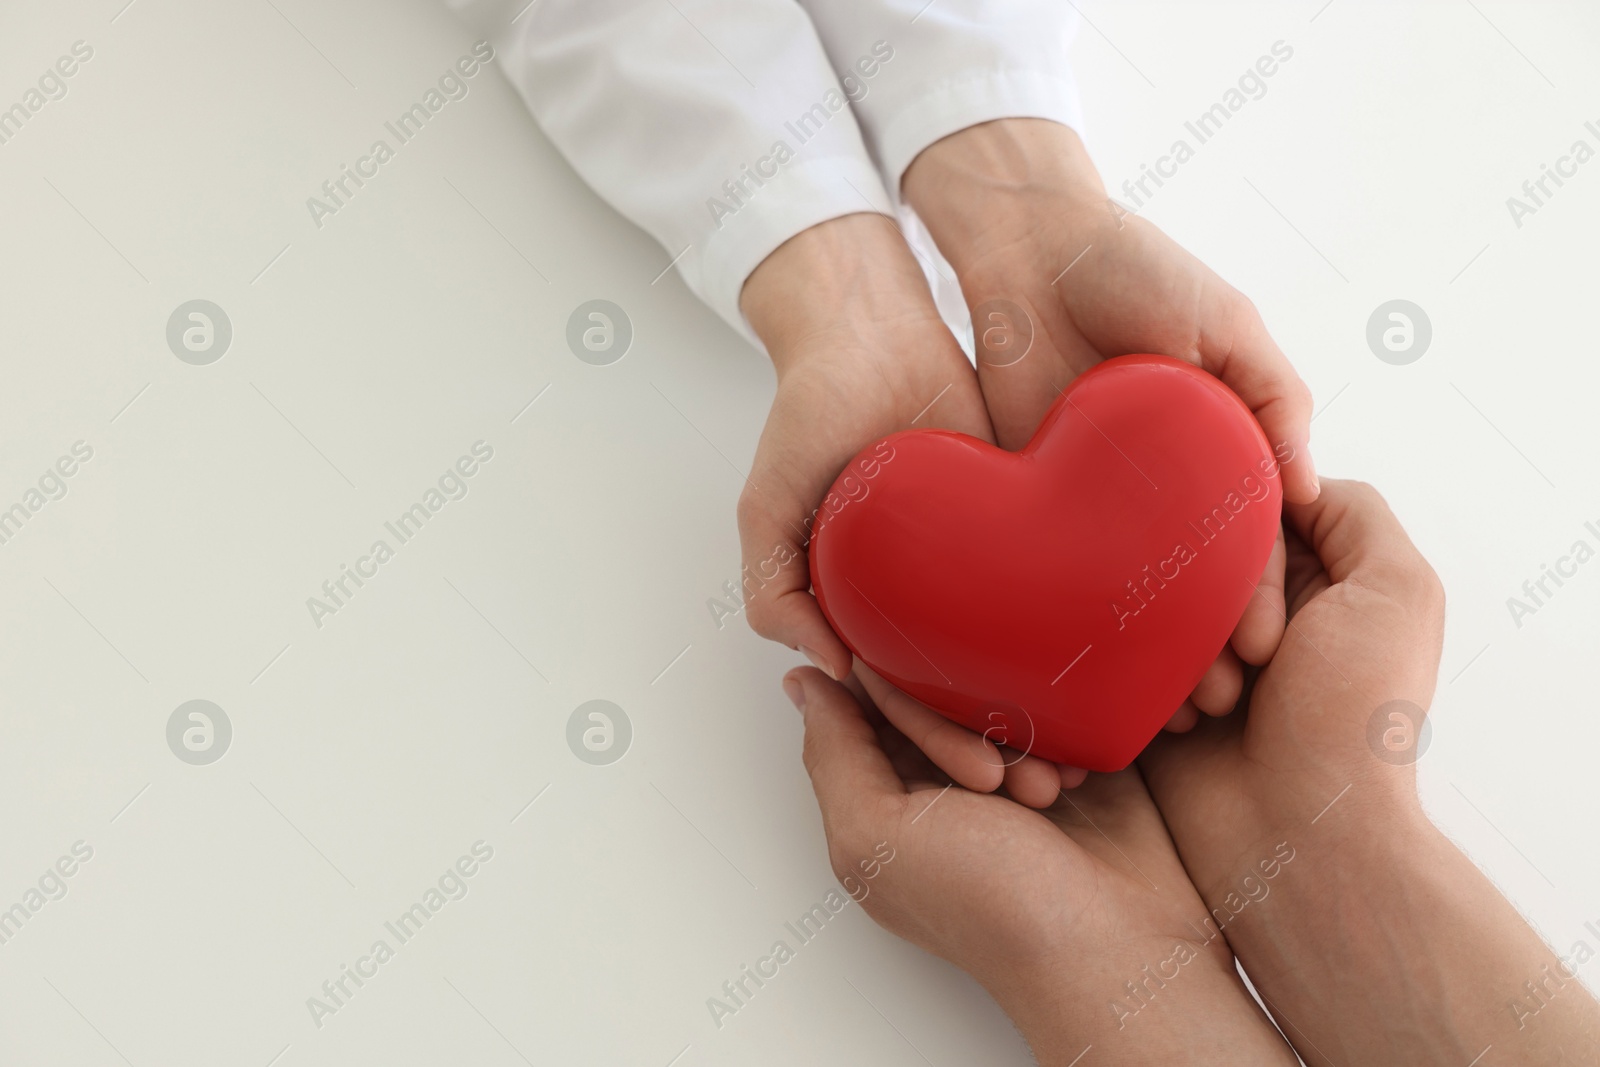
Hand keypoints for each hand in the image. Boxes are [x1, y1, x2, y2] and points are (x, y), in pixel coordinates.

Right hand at [741, 213, 1083, 802]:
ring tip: (1110, 745)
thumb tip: (826, 668)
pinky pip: (1060, 577)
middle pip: (974, 690)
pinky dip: (1089, 620)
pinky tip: (1134, 658)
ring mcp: (977, 559)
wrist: (869, 323)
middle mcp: (925, 597)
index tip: (993, 777)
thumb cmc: (808, 411)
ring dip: (1059, 703)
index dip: (945, 745)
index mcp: (867, 612)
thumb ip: (775, 586)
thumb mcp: (766, 502)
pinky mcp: (1028, 516)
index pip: (908, 701)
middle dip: (1014, 745)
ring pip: (1024, 648)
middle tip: (1062, 786)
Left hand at [786, 667, 1299, 1063]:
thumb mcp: (880, 836)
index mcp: (883, 803)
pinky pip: (1055, 715)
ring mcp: (1005, 780)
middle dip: (961, 726)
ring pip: (995, 701)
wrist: (1114, 950)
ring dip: (1020, 737)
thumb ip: (832, 754)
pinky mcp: (1066, 769)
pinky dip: (1064, 740)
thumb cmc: (992, 907)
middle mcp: (937, 789)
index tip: (926, 720)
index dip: (892, 698)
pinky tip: (1074, 781)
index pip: (865, 706)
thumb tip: (802, 681)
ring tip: (1040, 793)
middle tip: (989, 778)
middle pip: (930, 698)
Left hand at [903, 118, 1314, 733]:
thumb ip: (1275, 397)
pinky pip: (1043, 569)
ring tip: (1142, 710)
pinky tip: (1064, 669)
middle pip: (1181, 590)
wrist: (1028, 243)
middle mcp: (1154, 494)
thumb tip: (1308, 491)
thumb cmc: (1137, 267)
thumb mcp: (1228, 321)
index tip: (1264, 654)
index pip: (1243, 549)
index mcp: (1211, 460)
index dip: (1255, 601)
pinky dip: (1056, 617)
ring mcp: (1087, 501)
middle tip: (1205, 707)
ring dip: (1132, 654)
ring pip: (1114, 597)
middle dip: (1197, 649)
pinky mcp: (1021, 498)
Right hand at [1139, 480, 1599, 1062]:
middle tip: (1249, 665)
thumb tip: (1292, 476)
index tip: (1262, 612)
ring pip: (1157, 599)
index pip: (1257, 507)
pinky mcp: (1159, 697)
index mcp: (1327, 578)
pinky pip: (1124, 655)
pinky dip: (1145, 681)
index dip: (1250, 544)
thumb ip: (1358, 514)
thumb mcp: (1397, 591)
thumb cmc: (1353, 721)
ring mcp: (1209, 656)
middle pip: (1203, 550)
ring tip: (1214, 705)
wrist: (1300, 841)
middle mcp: (1267, 611)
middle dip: (1214, 603)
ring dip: (1178, 647)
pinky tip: (1173, 719)